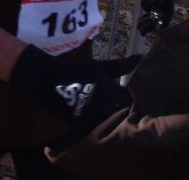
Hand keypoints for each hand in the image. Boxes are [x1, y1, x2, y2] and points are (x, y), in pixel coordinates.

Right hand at [10, 45, 138, 134]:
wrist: (46, 79)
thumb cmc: (75, 70)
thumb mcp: (98, 66)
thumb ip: (121, 65)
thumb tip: (142, 56)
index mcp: (109, 90)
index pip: (133, 101)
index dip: (138, 101)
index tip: (140, 100)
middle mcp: (103, 106)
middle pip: (124, 115)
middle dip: (128, 114)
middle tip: (130, 111)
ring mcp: (92, 118)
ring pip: (111, 125)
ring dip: (115, 122)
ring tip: (115, 118)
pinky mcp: (81, 127)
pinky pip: (97, 132)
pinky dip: (101, 129)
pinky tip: (102, 124)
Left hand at [120, 0, 173, 33]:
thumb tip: (148, 7)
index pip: (168, 11)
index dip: (163, 21)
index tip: (155, 29)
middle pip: (163, 14)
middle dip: (154, 24)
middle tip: (143, 31)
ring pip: (156, 13)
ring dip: (149, 22)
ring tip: (140, 29)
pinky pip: (151, 9)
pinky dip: (146, 16)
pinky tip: (140, 23)